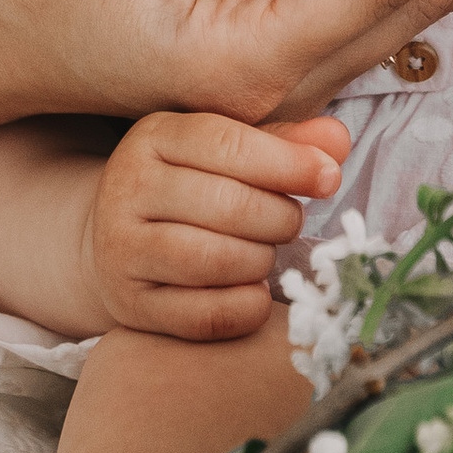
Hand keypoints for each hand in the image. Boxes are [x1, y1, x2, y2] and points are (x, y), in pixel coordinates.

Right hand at [79, 109, 350, 339]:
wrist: (115, 238)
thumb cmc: (191, 185)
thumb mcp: (227, 150)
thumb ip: (285, 141)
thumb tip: (337, 140)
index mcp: (153, 136)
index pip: (228, 145)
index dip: (288, 163)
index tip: (329, 178)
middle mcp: (127, 187)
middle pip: (229, 205)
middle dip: (280, 218)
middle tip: (289, 222)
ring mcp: (121, 249)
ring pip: (218, 260)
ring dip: (262, 260)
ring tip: (264, 252)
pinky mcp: (131, 303)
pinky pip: (207, 315)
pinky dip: (248, 307)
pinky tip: (255, 291)